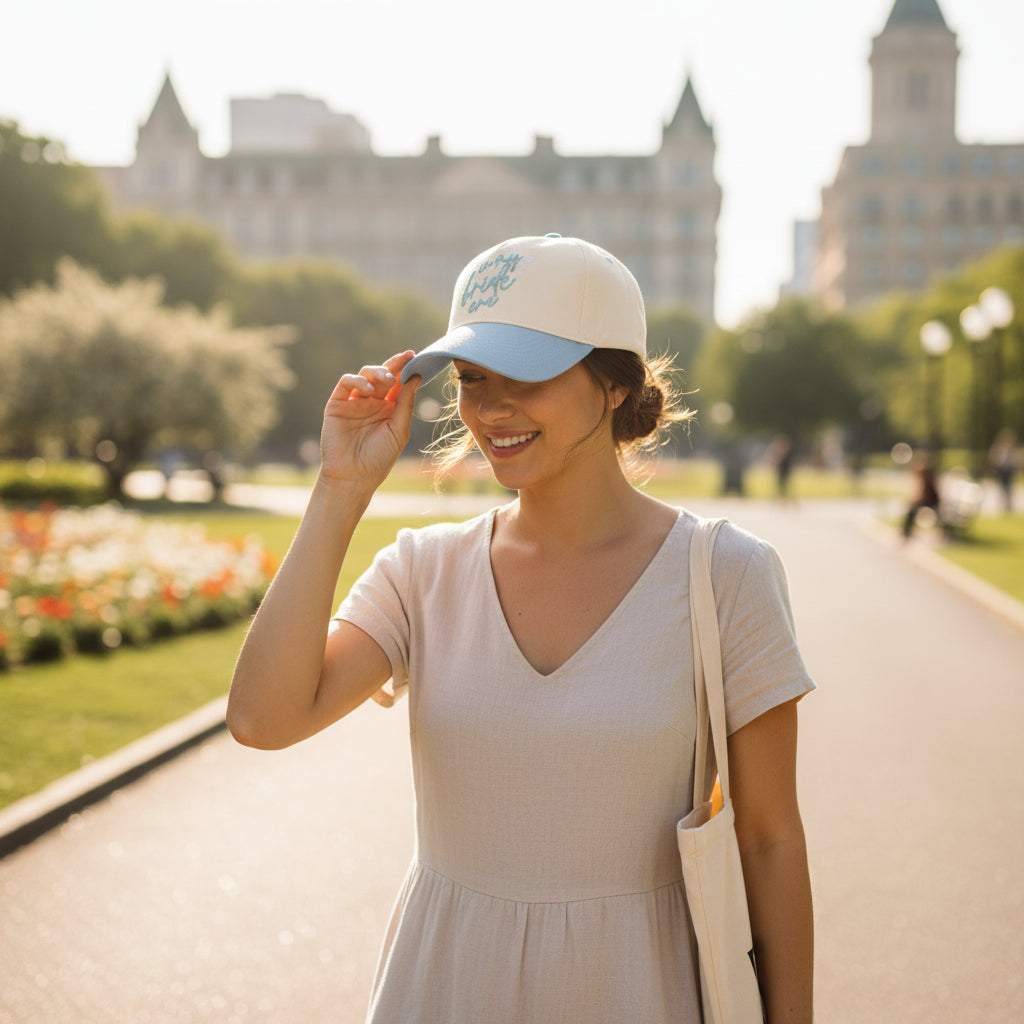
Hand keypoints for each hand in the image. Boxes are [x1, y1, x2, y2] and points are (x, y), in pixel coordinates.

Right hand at [319, 350, 420, 488]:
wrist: (354, 476)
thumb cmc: (379, 458)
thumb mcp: (399, 430)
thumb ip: (405, 404)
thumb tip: (415, 378)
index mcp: (389, 408)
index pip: (398, 383)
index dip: (406, 369)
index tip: (415, 357)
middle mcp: (372, 402)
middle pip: (383, 375)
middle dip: (394, 365)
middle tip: (405, 359)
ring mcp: (354, 402)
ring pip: (365, 374)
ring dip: (377, 372)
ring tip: (388, 380)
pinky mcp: (337, 404)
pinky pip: (346, 383)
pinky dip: (358, 381)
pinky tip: (369, 391)